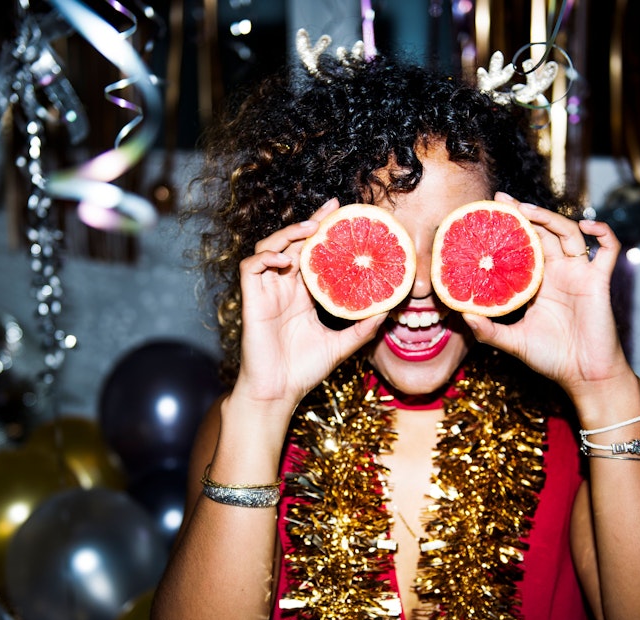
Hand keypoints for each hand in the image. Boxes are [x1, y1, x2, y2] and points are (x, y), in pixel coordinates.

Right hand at [235, 198, 386, 406]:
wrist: (278, 392)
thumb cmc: (304, 371)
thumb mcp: (341, 345)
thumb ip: (362, 328)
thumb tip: (388, 312)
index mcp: (301, 294)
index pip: (311, 253)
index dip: (323, 231)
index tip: (342, 214)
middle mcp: (283, 287)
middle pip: (291, 242)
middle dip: (309, 221)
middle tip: (331, 207)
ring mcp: (265, 292)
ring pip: (268, 247)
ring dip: (287, 234)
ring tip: (310, 228)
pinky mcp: (251, 300)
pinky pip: (251, 267)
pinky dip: (265, 257)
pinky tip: (285, 261)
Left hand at [463, 193, 632, 398]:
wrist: (584, 377)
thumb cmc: (551, 359)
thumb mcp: (512, 342)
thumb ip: (488, 330)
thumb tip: (462, 314)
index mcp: (538, 283)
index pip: (523, 246)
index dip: (510, 228)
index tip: (489, 212)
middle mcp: (558, 273)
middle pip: (543, 232)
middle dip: (525, 214)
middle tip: (503, 200)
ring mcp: (580, 274)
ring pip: (569, 233)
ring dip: (550, 218)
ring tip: (528, 210)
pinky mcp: (599, 281)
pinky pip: (609, 249)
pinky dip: (603, 232)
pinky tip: (587, 225)